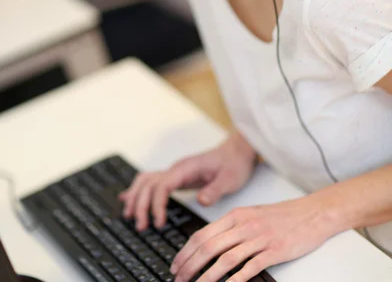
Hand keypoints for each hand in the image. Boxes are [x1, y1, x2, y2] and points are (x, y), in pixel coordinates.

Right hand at [119, 131, 256, 230]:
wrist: (237, 151)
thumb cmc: (234, 164)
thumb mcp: (230, 179)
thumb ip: (215, 189)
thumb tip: (202, 200)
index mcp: (186, 168)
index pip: (163, 185)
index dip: (157, 204)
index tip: (158, 223)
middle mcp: (177, 168)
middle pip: (149, 184)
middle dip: (141, 204)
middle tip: (141, 226)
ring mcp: (175, 171)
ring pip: (146, 181)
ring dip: (136, 197)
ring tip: (130, 216)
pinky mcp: (176, 176)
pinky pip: (151, 181)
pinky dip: (138, 190)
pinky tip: (128, 198)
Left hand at [170, 195, 336, 281]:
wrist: (312, 213)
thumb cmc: (282, 216)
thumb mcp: (252, 215)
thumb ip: (232, 227)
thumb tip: (210, 244)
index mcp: (236, 216)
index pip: (203, 233)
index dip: (186, 251)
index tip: (176, 264)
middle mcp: (244, 225)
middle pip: (209, 246)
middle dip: (190, 265)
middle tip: (178, 278)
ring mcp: (259, 238)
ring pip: (225, 258)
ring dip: (207, 275)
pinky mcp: (274, 250)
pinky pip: (250, 266)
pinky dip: (235, 279)